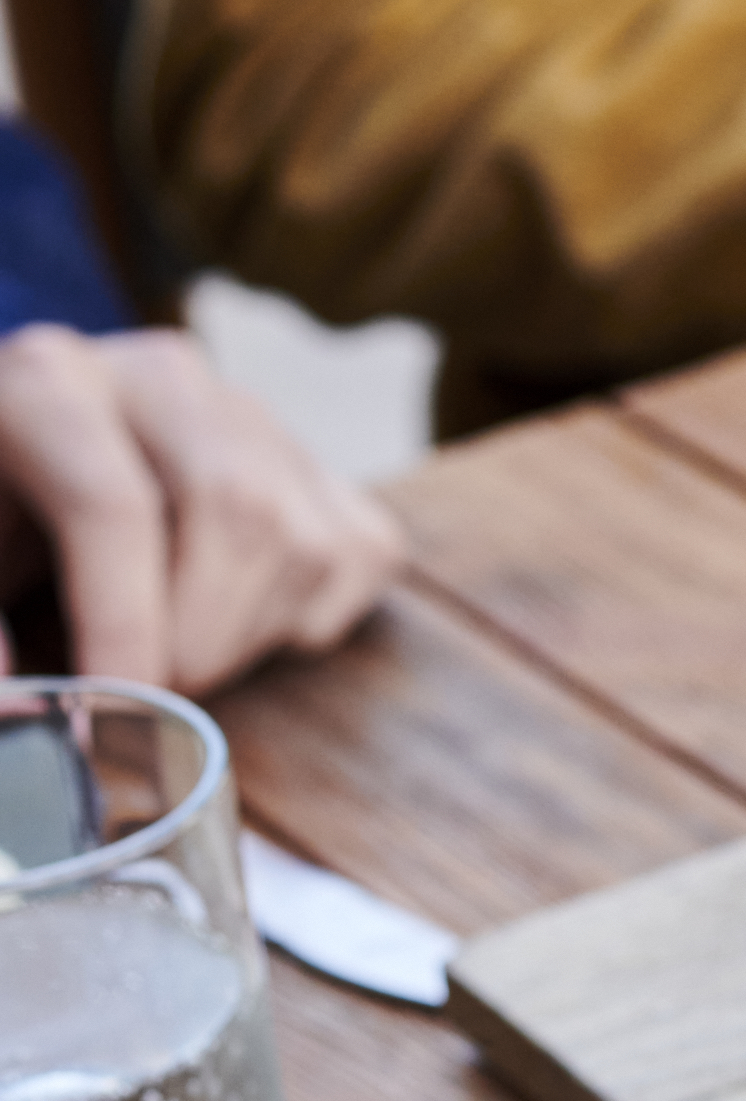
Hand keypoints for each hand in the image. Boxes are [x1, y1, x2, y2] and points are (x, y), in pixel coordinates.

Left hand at [0, 323, 404, 692]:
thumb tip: (29, 718)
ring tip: (182, 666)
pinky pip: (358, 556)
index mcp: (51, 386)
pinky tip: (237, 627)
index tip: (112, 723)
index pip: (115, 506)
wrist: (34, 473)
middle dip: (201, 640)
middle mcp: (163, 378)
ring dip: (247, 640)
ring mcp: (253, 415)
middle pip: (235, 513)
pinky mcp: (316, 460)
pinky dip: (309, 622)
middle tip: (154, 707)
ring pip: (304, 542)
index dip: (120, 628)